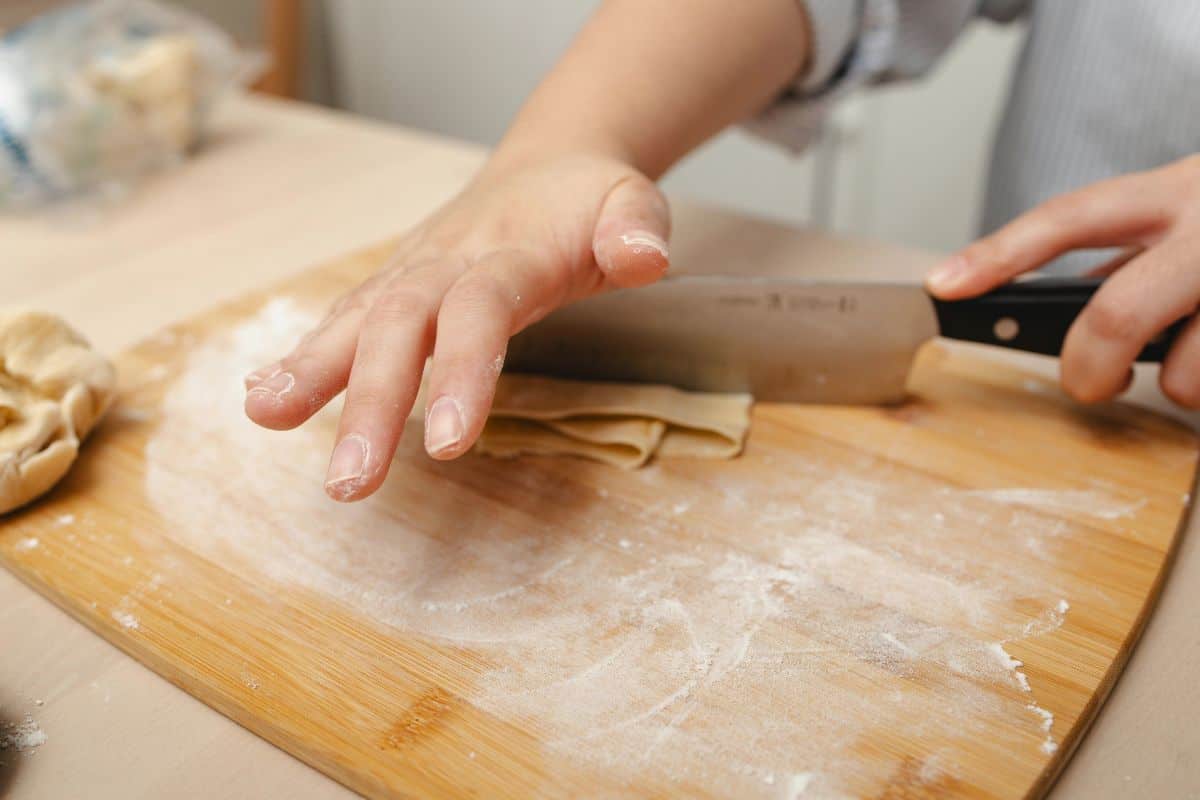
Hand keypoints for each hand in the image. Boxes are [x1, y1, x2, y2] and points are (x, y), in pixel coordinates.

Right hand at [243, 152, 669, 500]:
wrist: (544, 165)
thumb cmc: (588, 201)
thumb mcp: (631, 201)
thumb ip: (636, 229)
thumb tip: (645, 259)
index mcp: (510, 251)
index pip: (481, 311)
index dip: (461, 372)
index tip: (445, 446)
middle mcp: (447, 260)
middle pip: (400, 325)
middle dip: (370, 402)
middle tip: (349, 483)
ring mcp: (413, 272)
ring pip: (357, 319)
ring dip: (311, 372)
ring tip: (266, 418)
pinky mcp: (394, 287)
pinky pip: (344, 318)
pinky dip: (303, 357)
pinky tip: (266, 400)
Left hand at [926, 155, 1199, 406]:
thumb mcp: (1185, 215)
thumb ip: (1122, 255)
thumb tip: (1044, 306)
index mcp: (1168, 195)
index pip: (1068, 219)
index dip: (999, 255)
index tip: (942, 285)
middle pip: (1114, 314)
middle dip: (1087, 368)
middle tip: (1089, 383)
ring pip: (1183, 373)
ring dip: (1179, 384)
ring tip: (1194, 357)